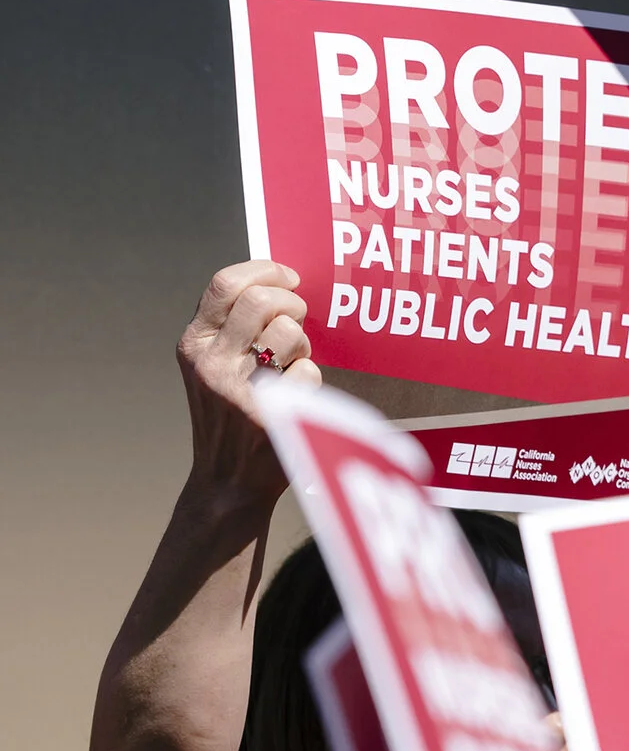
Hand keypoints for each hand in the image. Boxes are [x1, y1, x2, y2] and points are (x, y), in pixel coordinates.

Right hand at [177, 260, 318, 504]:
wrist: (228, 480)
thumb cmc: (229, 413)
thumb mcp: (212, 365)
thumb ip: (232, 326)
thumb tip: (276, 282)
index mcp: (194, 343)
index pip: (226, 283)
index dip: (265, 270)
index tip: (289, 275)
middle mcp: (209, 362)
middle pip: (262, 300)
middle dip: (292, 302)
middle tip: (299, 318)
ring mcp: (237, 388)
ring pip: (288, 332)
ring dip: (303, 343)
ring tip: (293, 362)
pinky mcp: (268, 413)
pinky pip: (309, 371)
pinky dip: (311, 378)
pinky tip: (297, 394)